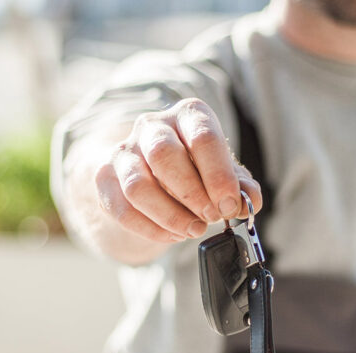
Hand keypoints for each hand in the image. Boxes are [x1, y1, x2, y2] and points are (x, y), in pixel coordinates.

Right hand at [94, 98, 262, 242]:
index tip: (229, 205)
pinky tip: (172, 235)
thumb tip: (250, 200)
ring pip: (138, 185)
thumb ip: (240, 186)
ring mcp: (124, 151)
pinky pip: (122, 208)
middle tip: (211, 217)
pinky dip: (151, 228)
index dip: (218, 175)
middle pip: (164, 155)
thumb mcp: (222, 173)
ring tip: (193, 230)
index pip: (202, 137)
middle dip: (192, 193)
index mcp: (188, 115)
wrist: (152, 172)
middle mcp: (152, 126)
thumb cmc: (194, 168)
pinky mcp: (105, 179)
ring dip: (169, 215)